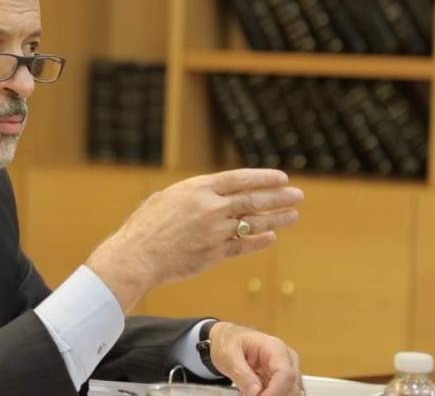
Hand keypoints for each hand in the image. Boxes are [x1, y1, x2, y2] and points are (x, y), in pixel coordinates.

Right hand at [86, 169, 302, 311]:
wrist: (137, 256)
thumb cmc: (144, 226)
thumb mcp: (165, 198)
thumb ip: (190, 195)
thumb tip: (204, 193)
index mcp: (197, 189)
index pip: (239, 179)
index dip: (263, 178)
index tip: (282, 178)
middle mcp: (210, 208)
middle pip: (253, 200)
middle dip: (279, 197)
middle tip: (297, 196)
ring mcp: (215, 232)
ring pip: (254, 223)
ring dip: (276, 219)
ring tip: (292, 215)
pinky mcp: (215, 254)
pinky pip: (243, 246)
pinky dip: (259, 241)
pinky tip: (271, 237)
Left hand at [209, 322, 302, 395]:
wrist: (228, 340)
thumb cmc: (229, 342)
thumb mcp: (228, 355)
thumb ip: (241, 374)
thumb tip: (255, 392)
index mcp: (274, 347)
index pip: (285, 374)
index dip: (275, 392)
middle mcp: (286, 358)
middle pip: (292, 386)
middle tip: (250, 395)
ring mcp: (287, 370)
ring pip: (291, 393)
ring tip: (251, 392)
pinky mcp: (283, 380)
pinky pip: (283, 394)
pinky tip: (257, 393)